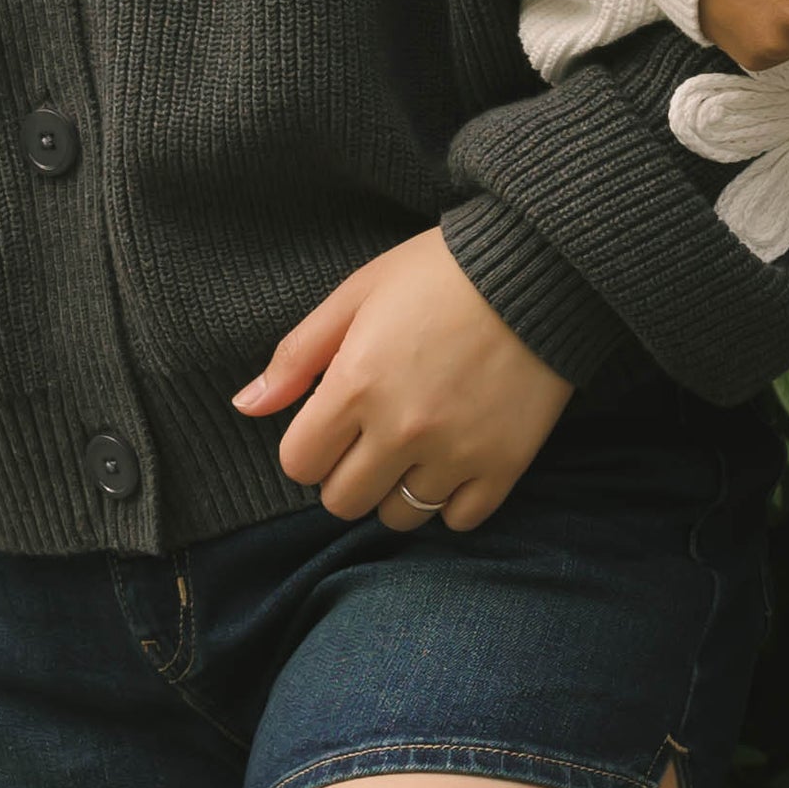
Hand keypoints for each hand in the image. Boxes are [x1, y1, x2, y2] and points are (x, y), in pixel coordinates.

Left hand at [238, 226, 575, 529]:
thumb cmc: (442, 272)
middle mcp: (401, 429)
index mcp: (357, 385)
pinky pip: (460, 520)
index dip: (311, 446)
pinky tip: (455, 463)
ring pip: (400, 517)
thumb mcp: (358, 293)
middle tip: (373, 440)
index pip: (300, 463)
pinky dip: (453, 501)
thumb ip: (298, 355)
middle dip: (348, 475)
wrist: (541, 267)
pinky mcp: (505, 463)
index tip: (335, 426)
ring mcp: (456, 451)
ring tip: (416, 452)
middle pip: (344, 501)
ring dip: (398, 491)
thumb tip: (247, 405)